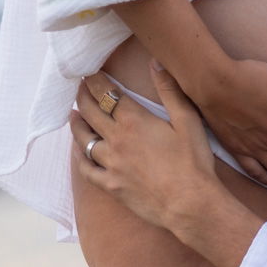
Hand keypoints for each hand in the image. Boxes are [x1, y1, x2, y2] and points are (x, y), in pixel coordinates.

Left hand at [71, 68, 219, 232]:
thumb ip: (169, 90)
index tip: (90, 72)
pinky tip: (78, 150)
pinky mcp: (109, 185)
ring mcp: (110, 164)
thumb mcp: (187, 120)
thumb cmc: (192, 161)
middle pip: (91, 112)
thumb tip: (155, 63)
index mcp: (134, 121)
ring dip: (77, 123)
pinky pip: (86, 168)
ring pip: (84, 139)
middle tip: (79, 86)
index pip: (108, 94)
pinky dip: (79, 156)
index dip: (96, 80)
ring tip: (74, 114)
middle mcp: (116, 140)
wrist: (189, 203)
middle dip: (83, 96)